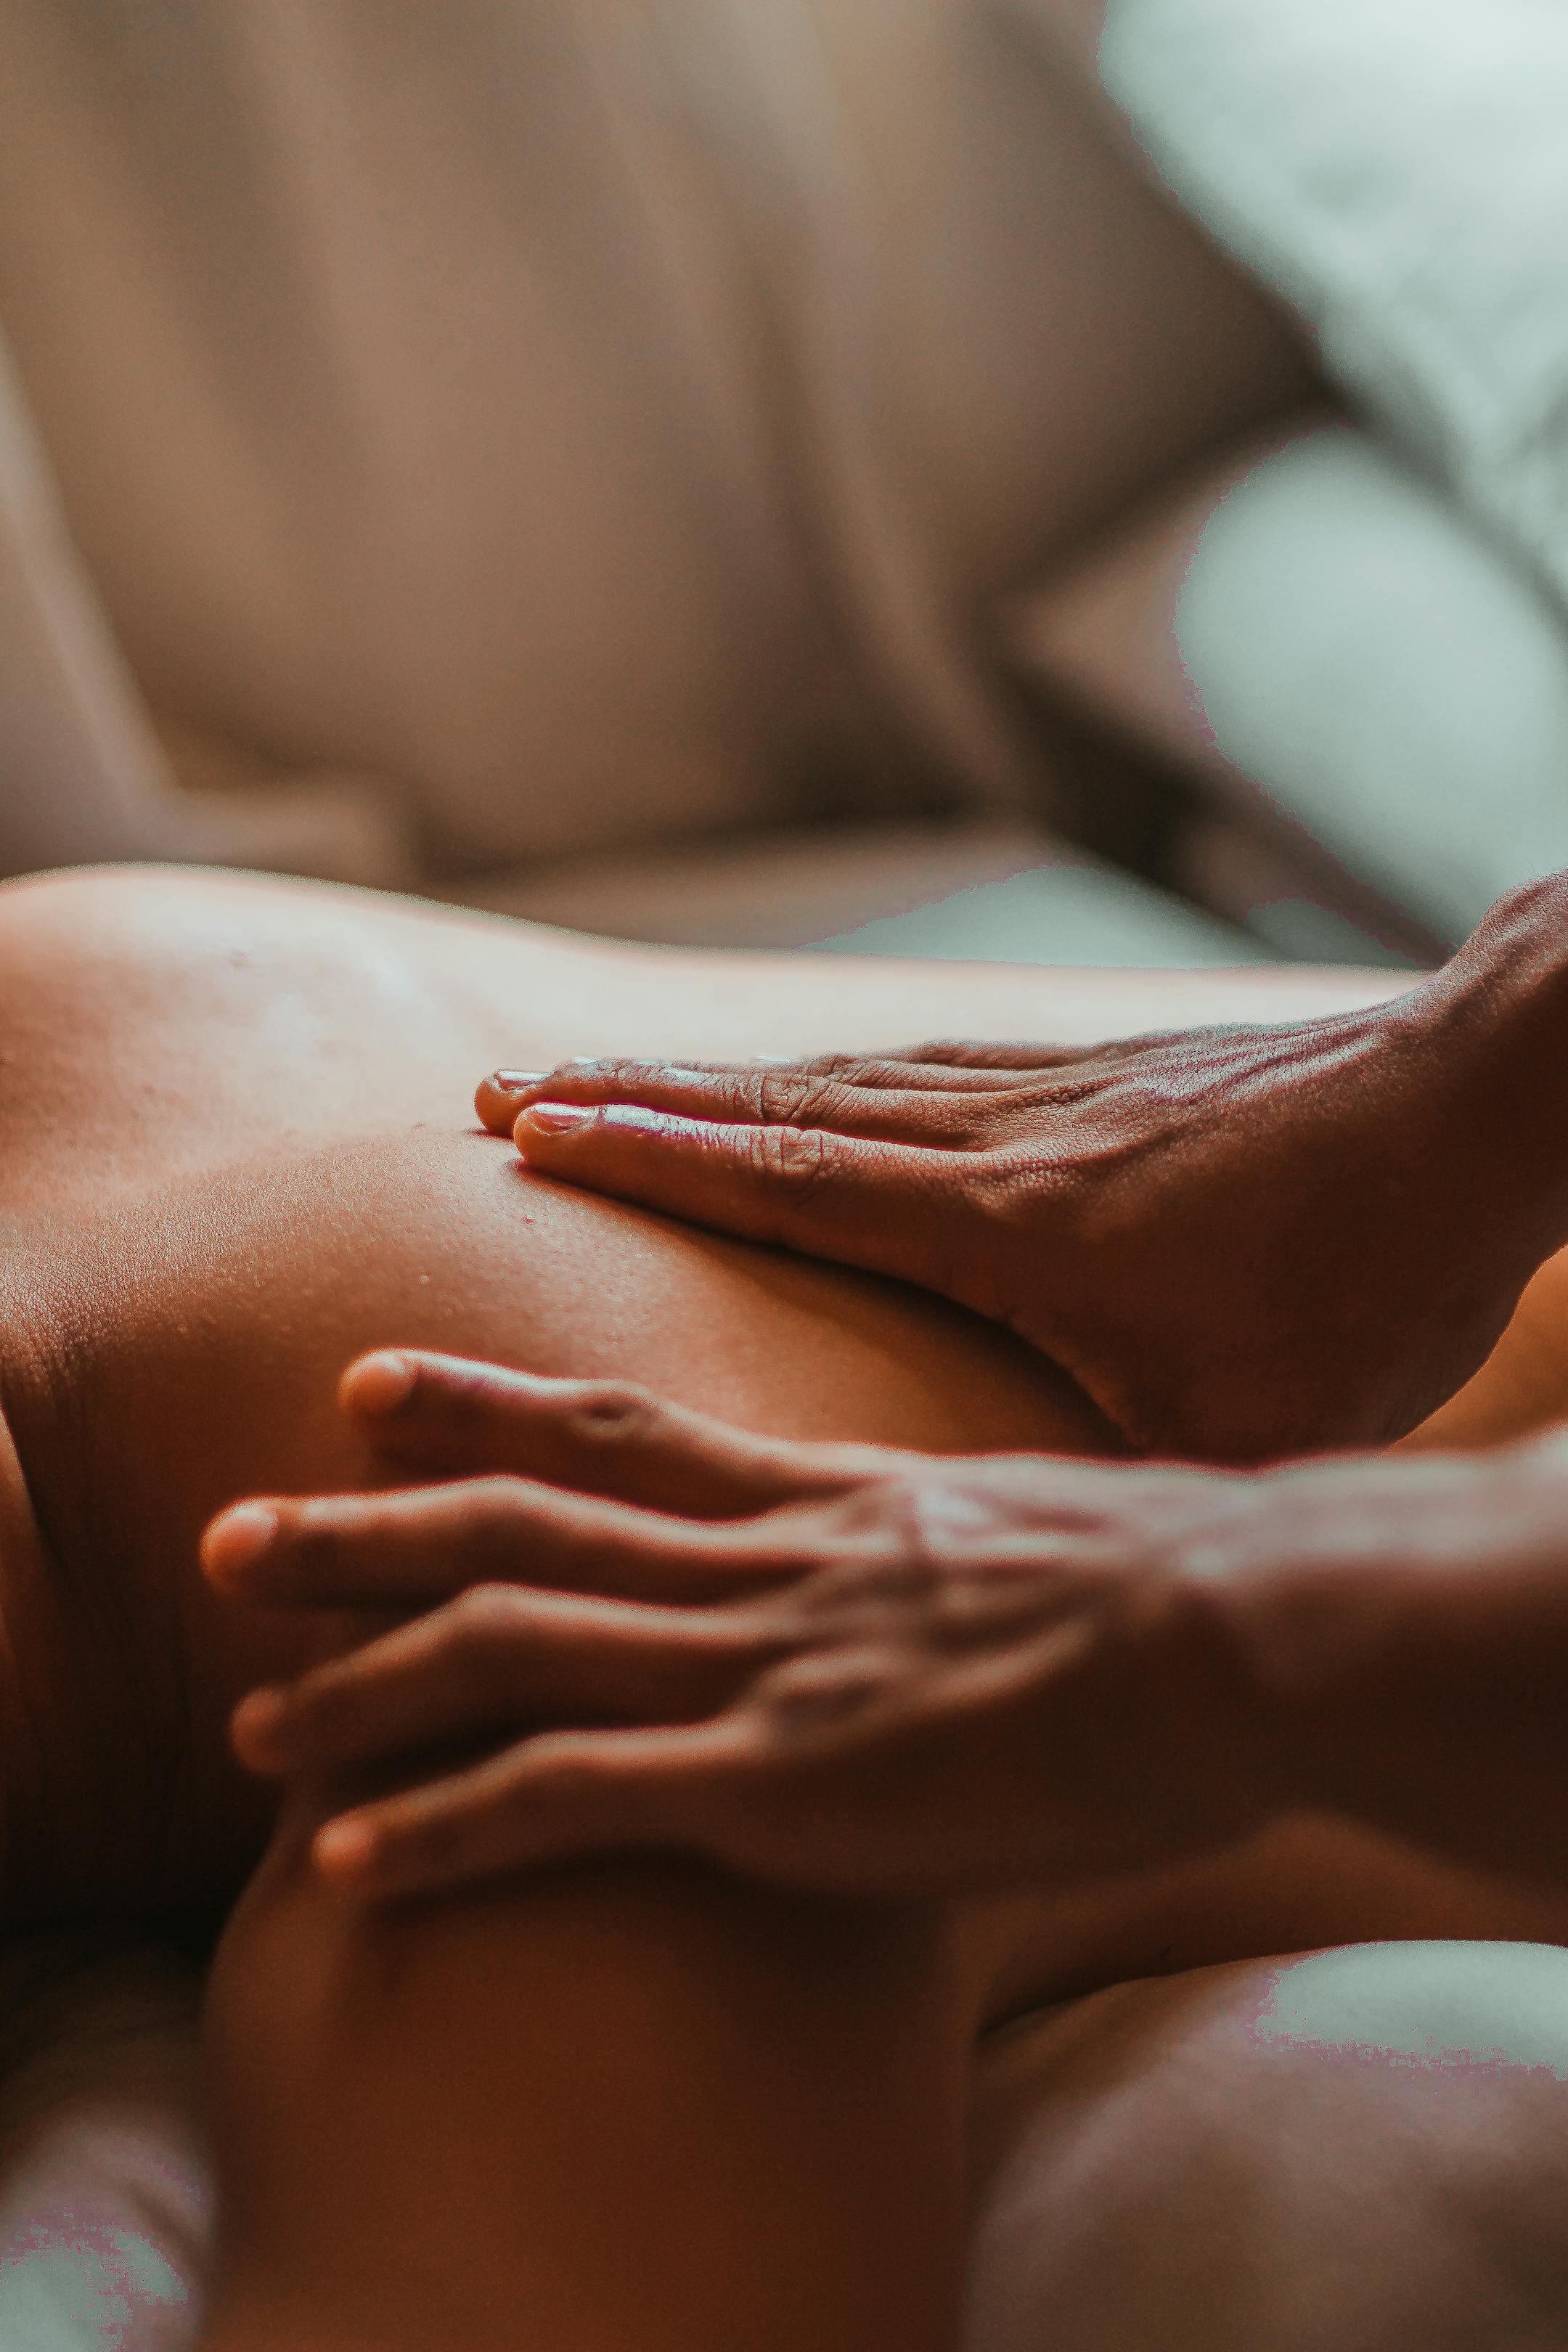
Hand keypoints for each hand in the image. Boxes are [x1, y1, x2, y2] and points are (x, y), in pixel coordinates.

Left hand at [200, 1349, 1290, 1902]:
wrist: (1232, 1632)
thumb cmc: (1166, 1594)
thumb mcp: (1027, 1537)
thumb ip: (942, 1550)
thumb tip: (938, 1574)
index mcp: (820, 1499)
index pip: (616, 1426)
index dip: (482, 1402)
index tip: (368, 1386)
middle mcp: (760, 1563)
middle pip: (521, 1525)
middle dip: (362, 1533)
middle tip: (230, 1537)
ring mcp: (757, 1664)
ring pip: (512, 1648)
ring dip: (364, 1686)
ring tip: (247, 1727)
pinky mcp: (777, 1781)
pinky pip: (572, 1802)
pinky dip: (449, 1830)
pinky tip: (352, 1870)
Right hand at [474, 897, 1564, 1460]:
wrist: (1479, 1107)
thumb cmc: (1368, 1282)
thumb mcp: (1235, 1423)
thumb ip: (1109, 1491)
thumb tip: (1021, 1585)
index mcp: (1011, 1224)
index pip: (789, 1181)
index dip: (649, 1154)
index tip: (528, 1124)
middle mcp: (1003, 1139)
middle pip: (781, 1111)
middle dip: (634, 1103)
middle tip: (508, 1090)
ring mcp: (1049, 1094)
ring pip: (843, 1081)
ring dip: (714, 1082)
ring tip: (612, 1078)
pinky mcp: (1099, 1078)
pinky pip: (922, 1071)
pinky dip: (826, 1079)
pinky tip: (804, 1089)